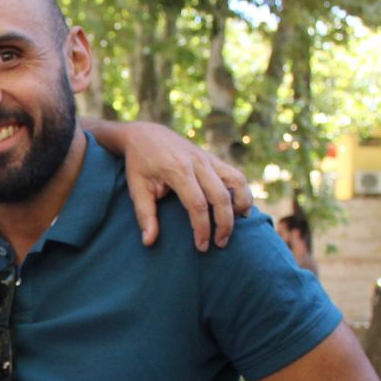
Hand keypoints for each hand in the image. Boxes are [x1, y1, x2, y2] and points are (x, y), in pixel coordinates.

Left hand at [119, 122, 250, 249]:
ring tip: (237, 225)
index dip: (202, 228)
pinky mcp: (213, 158)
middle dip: (224, 223)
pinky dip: (242, 192)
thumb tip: (149, 241)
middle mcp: (197, 162)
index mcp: (178, 170)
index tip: (202, 246)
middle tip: (220, 243)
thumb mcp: (137, 188)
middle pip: (221, 196)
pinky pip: (235, 175)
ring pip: (237, 181)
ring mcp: (208, 158)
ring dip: (242, 205)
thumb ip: (144, 215)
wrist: (146, 134)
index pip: (197, 204)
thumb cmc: (140, 164)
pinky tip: (241, 210)